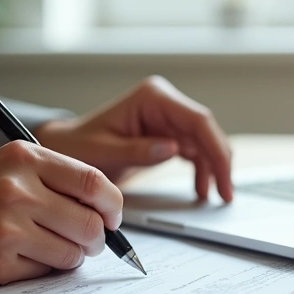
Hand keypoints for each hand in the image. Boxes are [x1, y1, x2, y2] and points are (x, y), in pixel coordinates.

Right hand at [0, 140, 122, 285]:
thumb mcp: (2, 167)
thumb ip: (52, 179)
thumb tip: (106, 210)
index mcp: (23, 157)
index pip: (94, 182)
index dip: (112, 206)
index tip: (112, 217)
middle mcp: (16, 189)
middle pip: (90, 223)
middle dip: (97, 239)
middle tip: (87, 242)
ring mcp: (6, 227)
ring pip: (72, 253)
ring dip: (68, 257)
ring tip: (43, 248)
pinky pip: (44, 272)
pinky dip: (39, 270)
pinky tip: (14, 258)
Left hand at [35, 76, 233, 201]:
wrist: (67, 148)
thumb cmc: (80, 147)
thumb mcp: (105, 153)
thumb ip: (138, 150)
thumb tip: (173, 149)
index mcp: (152, 97)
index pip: (197, 120)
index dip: (216, 149)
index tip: (223, 177)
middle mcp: (164, 102)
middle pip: (206, 130)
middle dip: (220, 161)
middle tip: (226, 193)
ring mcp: (167, 116)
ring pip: (204, 141)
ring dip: (213, 167)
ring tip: (216, 196)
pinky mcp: (167, 132)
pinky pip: (193, 150)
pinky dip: (200, 169)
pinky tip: (202, 189)